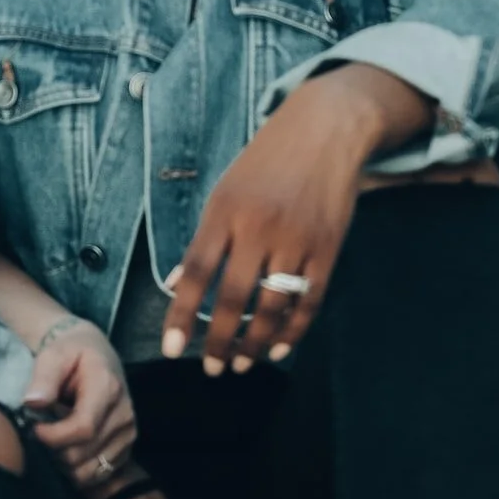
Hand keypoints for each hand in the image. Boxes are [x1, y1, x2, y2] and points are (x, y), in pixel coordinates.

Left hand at [20, 317, 135, 490]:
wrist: (96, 353)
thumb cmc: (70, 353)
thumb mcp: (53, 355)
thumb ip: (44, 378)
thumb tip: (32, 403)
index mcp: (108, 388)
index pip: (83, 428)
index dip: (53, 436)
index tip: (34, 427)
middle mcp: (124, 414)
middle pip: (83, 454)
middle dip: (54, 450)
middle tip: (42, 431)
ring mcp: (129, 433)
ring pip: (90, 470)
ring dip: (64, 463)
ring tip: (56, 438)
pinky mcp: (127, 448)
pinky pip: (98, 474)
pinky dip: (78, 468)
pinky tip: (68, 447)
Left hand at [162, 62, 434, 374]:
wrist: (324, 131)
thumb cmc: (266, 163)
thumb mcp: (224, 191)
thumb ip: (204, 239)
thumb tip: (175, 285)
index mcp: (225, 211)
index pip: (196, 272)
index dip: (182, 315)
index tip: (171, 348)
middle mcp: (259, 228)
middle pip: (234, 298)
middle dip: (220, 341)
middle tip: (211, 367)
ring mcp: (296, 240)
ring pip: (273, 306)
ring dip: (255, 343)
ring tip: (241, 364)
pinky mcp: (328, 248)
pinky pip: (309, 300)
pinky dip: (293, 330)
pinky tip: (278, 348)